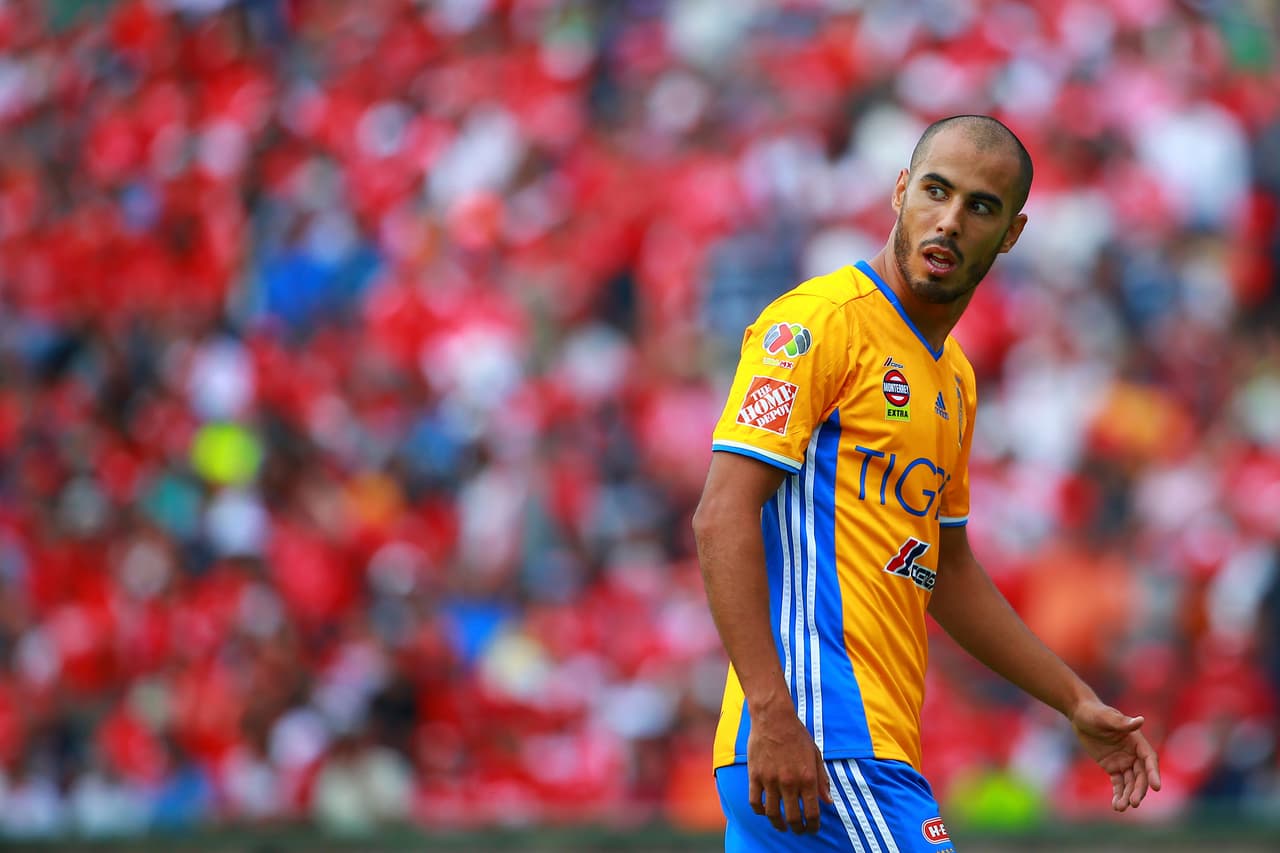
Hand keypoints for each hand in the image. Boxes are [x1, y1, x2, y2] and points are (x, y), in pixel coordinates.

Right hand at [745, 702, 832, 833]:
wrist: (774, 718)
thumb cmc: (797, 735)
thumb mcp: (815, 755)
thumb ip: (822, 779)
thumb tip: (828, 801)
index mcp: (807, 777)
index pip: (812, 813)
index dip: (813, 826)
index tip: (812, 829)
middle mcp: (789, 782)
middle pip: (793, 818)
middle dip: (797, 829)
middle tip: (798, 830)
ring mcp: (770, 780)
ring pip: (773, 814)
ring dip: (779, 824)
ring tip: (782, 826)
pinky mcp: (755, 775)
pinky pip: (755, 802)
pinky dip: (760, 811)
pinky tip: (764, 811)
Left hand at [1069, 699, 1161, 811]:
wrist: (1080, 715)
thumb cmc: (1094, 712)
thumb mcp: (1105, 717)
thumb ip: (1121, 722)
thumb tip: (1140, 720)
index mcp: (1137, 741)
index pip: (1149, 760)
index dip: (1153, 773)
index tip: (1156, 787)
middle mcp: (1134, 753)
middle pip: (1141, 775)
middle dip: (1139, 790)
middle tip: (1133, 803)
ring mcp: (1124, 761)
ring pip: (1130, 782)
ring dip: (1128, 795)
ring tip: (1120, 807)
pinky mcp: (1113, 767)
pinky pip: (1118, 783)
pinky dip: (1118, 794)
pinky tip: (1116, 805)